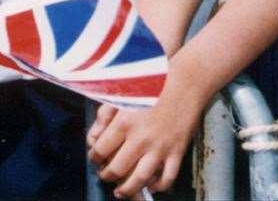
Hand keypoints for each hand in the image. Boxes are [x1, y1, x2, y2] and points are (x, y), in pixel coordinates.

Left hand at [87, 78, 203, 197]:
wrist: (183, 87)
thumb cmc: (150, 89)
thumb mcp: (121, 96)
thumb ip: (103, 116)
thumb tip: (93, 138)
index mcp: (124, 122)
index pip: (100, 150)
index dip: (94, 157)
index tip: (95, 158)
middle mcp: (140, 138)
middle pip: (117, 169)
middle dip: (107, 176)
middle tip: (105, 176)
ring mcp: (160, 147)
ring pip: (140, 179)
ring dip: (128, 190)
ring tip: (121, 192)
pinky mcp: (177, 152)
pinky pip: (167, 178)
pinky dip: (158, 186)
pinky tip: (151, 186)